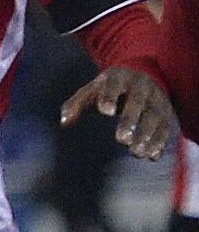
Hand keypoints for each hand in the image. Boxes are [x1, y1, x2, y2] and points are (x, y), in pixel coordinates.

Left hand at [61, 58, 175, 163]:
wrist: (142, 75)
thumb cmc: (108, 87)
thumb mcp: (90, 90)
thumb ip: (74, 104)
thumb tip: (64, 122)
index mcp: (119, 77)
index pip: (114, 85)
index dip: (110, 97)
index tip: (105, 111)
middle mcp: (141, 87)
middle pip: (137, 103)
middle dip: (130, 121)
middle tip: (121, 140)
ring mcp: (156, 98)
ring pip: (155, 116)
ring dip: (148, 135)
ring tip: (136, 152)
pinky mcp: (167, 111)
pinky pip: (166, 126)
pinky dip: (160, 141)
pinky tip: (152, 156)